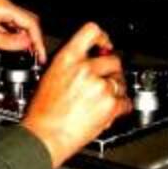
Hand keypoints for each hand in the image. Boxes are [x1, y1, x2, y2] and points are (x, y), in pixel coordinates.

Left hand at [0, 0, 46, 61]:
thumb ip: (6, 41)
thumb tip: (25, 43)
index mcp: (1, 7)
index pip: (30, 22)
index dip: (38, 40)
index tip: (40, 55)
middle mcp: (0, 6)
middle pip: (27, 21)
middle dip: (34, 39)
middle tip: (37, 56)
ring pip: (17, 25)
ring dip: (24, 39)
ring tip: (28, 54)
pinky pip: (7, 27)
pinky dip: (13, 37)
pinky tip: (13, 47)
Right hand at [21, 22, 131, 167]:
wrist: (45, 136)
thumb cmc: (42, 113)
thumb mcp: (50, 78)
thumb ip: (69, 66)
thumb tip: (84, 63)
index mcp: (66, 59)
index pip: (91, 31)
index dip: (103, 38)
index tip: (106, 45)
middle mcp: (84, 69)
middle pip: (113, 60)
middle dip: (112, 71)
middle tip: (105, 81)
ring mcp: (99, 86)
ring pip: (120, 82)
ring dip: (116, 90)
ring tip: (103, 101)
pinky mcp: (110, 104)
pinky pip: (125, 102)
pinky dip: (121, 107)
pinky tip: (109, 111)